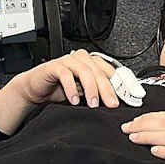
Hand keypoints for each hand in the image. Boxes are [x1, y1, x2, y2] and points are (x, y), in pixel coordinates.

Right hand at [0, 49, 121, 134]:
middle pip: (99, 71)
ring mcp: (67, 61)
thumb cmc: (58, 89)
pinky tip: (74, 100)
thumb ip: (96, 93)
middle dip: (107, 89)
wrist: (35, 89)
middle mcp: (81, 59)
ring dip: (91, 88)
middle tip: (111, 104)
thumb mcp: (82, 93)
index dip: (121, 83)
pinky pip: (65, 74)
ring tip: (93, 104)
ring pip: (85, 71)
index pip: (110, 70)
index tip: (129, 97)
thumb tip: (115, 101)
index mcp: (91, 63)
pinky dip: (71, 88)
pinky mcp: (54, 66)